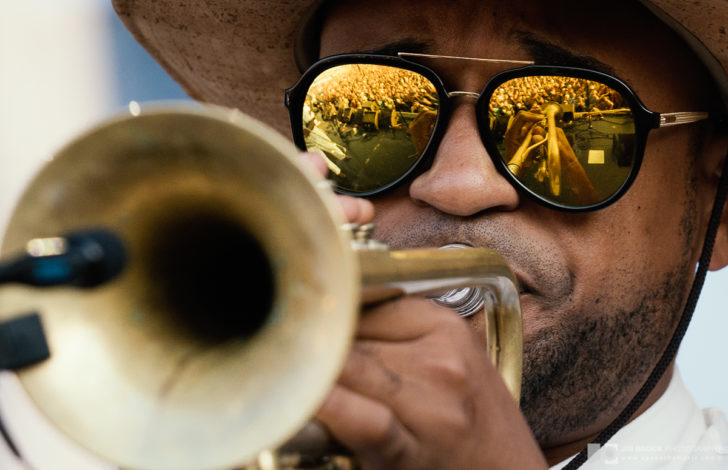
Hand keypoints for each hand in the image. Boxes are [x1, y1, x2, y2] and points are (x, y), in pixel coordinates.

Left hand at [300, 150, 545, 468]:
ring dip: (313, 371)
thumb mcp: (449, 360)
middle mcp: (440, 357)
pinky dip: (329, 405)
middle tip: (278, 344)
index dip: (327, 315)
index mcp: (444, 325)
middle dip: (315, 343)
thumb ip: (394, 334)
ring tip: (283, 369)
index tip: (298, 317)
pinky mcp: (415, 447)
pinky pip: (364, 417)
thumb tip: (329, 321)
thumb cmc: (472, 420)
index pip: (364, 303)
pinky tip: (302, 397)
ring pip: (348, 369)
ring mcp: (431, 401)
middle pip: (352, 335)